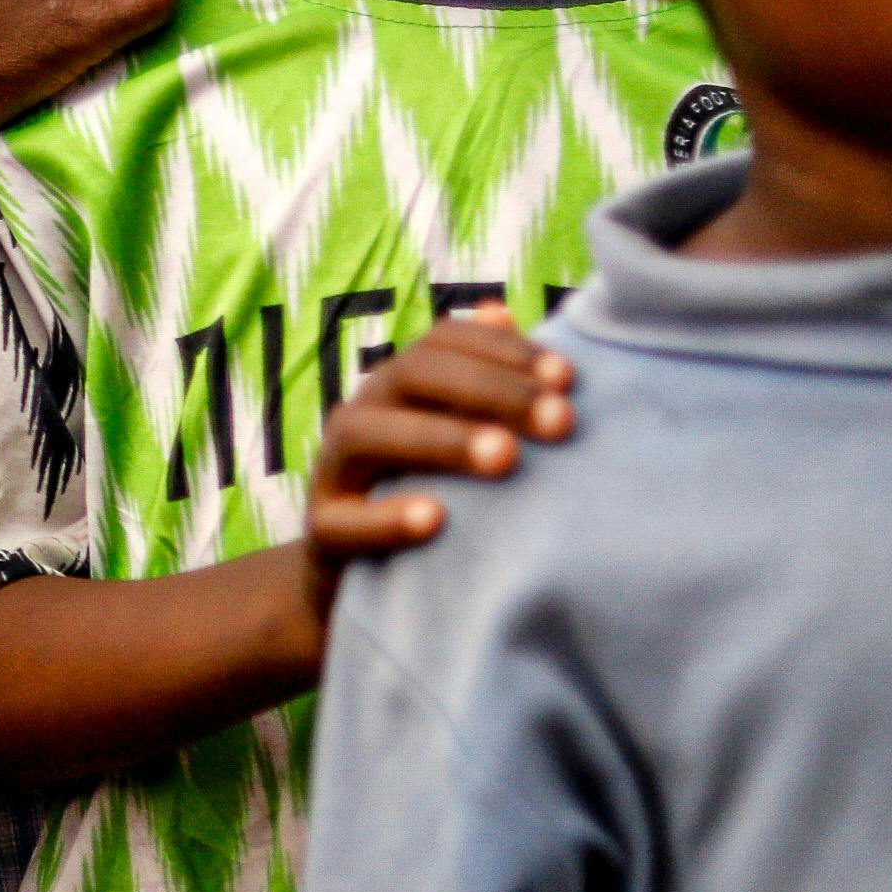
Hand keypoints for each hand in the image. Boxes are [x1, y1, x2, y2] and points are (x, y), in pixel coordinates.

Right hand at [300, 306, 573, 630]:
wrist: (355, 581)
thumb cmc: (424, 493)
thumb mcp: (452, 434)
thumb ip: (479, 379)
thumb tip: (501, 309)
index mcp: (396, 386)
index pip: (443, 342)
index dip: (504, 351)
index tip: (569, 379)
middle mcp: (361, 414)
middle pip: (411, 375)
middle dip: (490, 392)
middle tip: (560, 422)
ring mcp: (334, 472)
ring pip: (367, 435)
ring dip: (440, 439)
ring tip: (506, 457)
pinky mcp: (322, 533)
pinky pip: (342, 523)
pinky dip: (386, 518)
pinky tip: (436, 519)